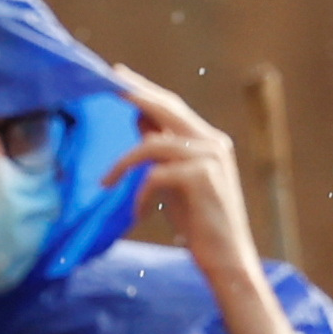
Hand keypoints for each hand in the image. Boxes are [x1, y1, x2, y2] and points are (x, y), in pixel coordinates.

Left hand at [97, 65, 264, 290]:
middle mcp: (213, 143)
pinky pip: (155, 175)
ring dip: (123, 164)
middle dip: (133, 94)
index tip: (116, 74)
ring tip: (107, 183)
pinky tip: (140, 213)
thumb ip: (163, 150)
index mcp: (210, 141)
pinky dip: (141, 195)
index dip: (143, 89)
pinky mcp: (202, 177)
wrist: (227, 259)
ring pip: (152, 145)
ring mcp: (210, 158)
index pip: (172, 106)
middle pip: (166, 108)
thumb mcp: (175, 181)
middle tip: (105, 84)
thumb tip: (139, 118)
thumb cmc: (200, 224)